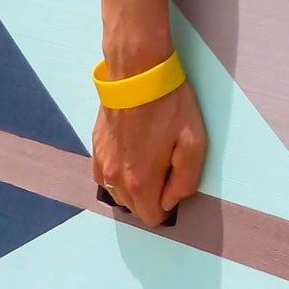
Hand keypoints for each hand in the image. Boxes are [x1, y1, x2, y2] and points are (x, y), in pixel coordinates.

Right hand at [92, 78, 207, 228]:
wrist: (137, 70)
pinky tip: (132, 151)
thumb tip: (171, 201)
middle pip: (133, 208)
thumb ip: (185, 180)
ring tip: (149, 158)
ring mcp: (100, 161)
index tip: (175, 182)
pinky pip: (104, 175)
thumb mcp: (193, 141)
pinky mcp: (95, 145)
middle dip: (151, 197)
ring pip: (117, 193)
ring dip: (133, 186)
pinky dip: (117, 173)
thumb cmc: (169, 104)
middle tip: (166, 166)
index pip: (152, 217)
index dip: (168, 206)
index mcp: (140, 181)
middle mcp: (114, 178)